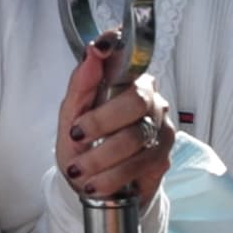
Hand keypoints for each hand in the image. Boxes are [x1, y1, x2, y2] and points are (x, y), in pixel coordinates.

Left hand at [59, 38, 172, 207]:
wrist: (92, 184)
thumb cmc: (83, 145)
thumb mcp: (70, 116)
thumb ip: (81, 84)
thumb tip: (92, 52)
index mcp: (127, 81)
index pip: (129, 55)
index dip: (117, 49)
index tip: (100, 48)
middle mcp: (150, 100)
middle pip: (136, 101)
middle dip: (101, 122)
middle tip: (77, 136)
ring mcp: (161, 129)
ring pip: (136, 138)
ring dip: (100, 158)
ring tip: (80, 170)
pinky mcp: (162, 158)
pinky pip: (139, 165)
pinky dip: (112, 177)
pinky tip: (96, 183)